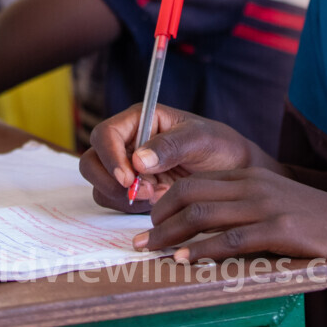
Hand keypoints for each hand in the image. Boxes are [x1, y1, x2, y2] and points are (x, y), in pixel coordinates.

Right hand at [80, 104, 258, 212]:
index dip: (110, 156)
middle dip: (111, 182)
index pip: (105, 134)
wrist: (234, 173)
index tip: (128, 178)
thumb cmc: (219, 147)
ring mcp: (127, 167)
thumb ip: (170, 145)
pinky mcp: (133, 190)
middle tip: (142, 193)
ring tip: (158, 195)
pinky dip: (130, 207)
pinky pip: (114, 201)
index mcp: (139, 119)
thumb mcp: (200, 139)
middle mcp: (127, 142)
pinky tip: (159, 201)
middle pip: (92, 161)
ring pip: (100, 185)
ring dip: (123, 197)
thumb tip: (138, 160)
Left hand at [135, 167, 326, 265]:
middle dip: (159, 218)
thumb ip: (245, 214)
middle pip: (190, 193)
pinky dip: (202, 251)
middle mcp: (255, 185)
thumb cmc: (321, 228)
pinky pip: (230, 239)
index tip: (148, 224)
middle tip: (141, 241)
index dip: (165, 201)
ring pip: (203, 214)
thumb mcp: (279, 209)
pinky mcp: (280, 229)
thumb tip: (206, 237)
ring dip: (171, 235)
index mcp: (252, 176)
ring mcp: (267, 205)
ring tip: (153, 253)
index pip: (195, 181)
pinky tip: (185, 261)